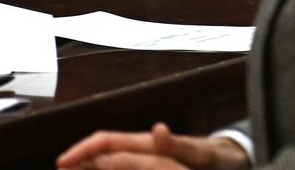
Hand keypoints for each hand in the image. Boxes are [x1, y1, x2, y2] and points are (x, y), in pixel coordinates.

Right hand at [57, 123, 249, 169]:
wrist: (232, 158)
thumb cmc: (215, 157)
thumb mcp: (198, 154)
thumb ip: (177, 143)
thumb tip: (157, 128)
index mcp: (148, 143)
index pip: (106, 141)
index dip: (82, 150)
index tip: (62, 163)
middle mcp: (144, 146)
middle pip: (102, 149)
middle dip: (79, 159)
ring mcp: (148, 155)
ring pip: (110, 158)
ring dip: (90, 166)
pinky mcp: (155, 164)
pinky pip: (124, 166)